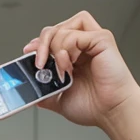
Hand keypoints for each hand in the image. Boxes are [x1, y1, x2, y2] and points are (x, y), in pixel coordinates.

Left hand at [22, 10, 139, 127]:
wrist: (111, 112)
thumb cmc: (94, 107)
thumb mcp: (60, 100)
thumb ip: (46, 91)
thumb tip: (31, 88)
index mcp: (75, 57)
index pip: (53, 37)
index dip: (39, 42)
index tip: (28, 52)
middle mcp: (84, 46)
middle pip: (56, 28)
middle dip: (42, 43)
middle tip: (39, 63)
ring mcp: (93, 40)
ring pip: (64, 27)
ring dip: (55, 48)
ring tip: (63, 70)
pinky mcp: (102, 39)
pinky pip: (75, 33)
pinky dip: (67, 47)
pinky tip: (71, 64)